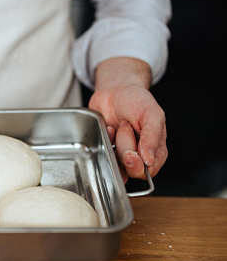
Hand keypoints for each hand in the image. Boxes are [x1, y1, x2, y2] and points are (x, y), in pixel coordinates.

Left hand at [90, 58, 167, 181]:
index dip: (139, 166)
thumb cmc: (137, 100)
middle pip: (131, 168)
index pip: (150, 170)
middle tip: (126, 128)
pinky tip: (110, 128)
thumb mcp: (152, 114)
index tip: (131, 153)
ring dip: (115, 143)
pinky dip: (106, 139)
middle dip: (125, 148)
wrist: (115, 90)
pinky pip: (104, 155)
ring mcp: (122, 153)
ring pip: (117, 164)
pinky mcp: (108, 149)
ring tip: (120, 126)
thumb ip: (152, 137)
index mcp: (156, 148)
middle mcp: (140, 154)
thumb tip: (149, 161)